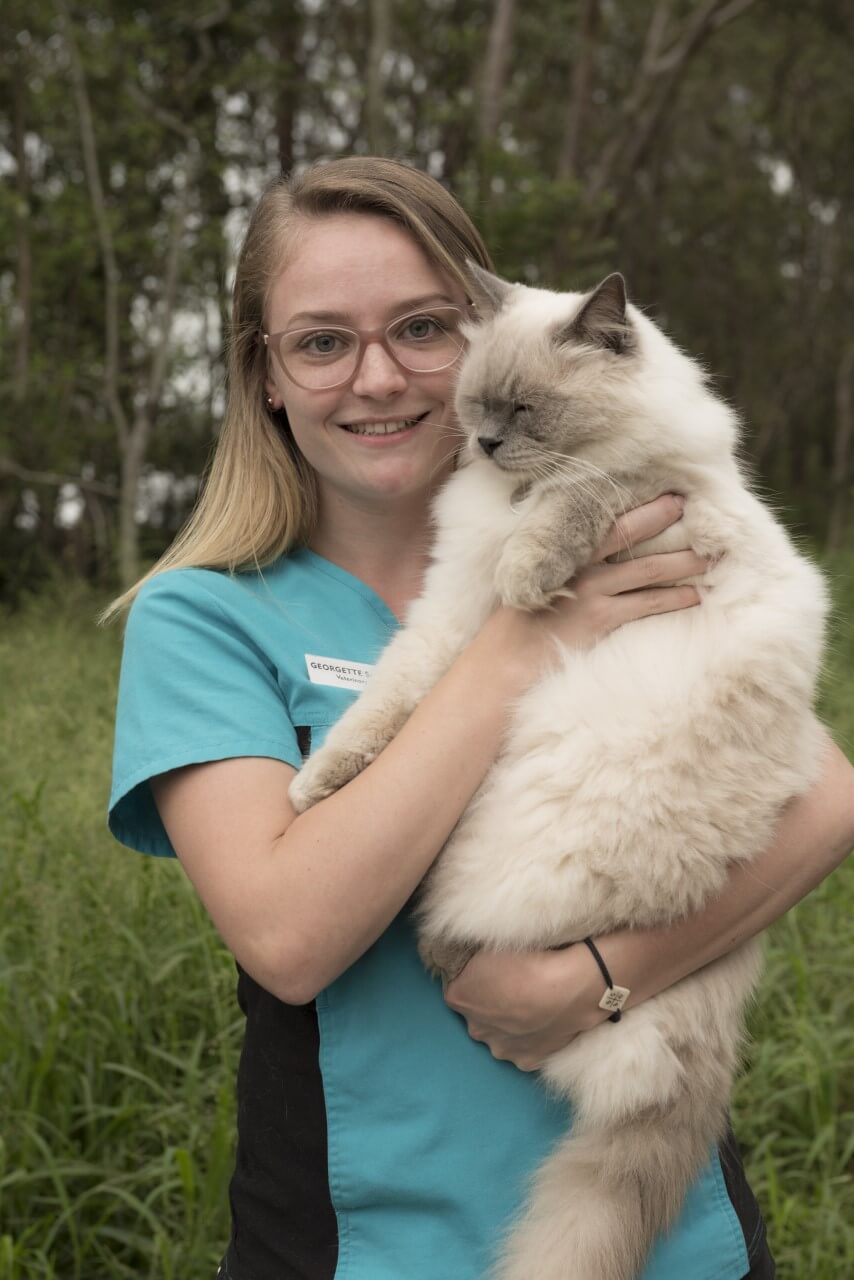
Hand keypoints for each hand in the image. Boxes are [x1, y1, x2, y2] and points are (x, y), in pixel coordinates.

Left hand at [443, 946, 606, 1071]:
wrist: (570, 986)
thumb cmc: (529, 958)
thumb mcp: (491, 945)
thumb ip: (474, 957)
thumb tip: (474, 959)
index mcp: (458, 997)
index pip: (459, 986)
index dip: (476, 978)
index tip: (495, 970)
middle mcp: (474, 1028)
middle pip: (478, 1014)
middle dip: (491, 1005)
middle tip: (516, 987)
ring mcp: (500, 1048)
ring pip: (500, 1035)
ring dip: (510, 1025)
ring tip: (533, 1006)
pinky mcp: (526, 1061)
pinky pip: (523, 1050)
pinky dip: (530, 1040)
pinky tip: (543, 1024)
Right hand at [498, 494, 709, 664]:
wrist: (500, 666)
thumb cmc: (514, 631)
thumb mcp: (530, 588)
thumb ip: (558, 571)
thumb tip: (590, 562)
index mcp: (560, 552)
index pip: (604, 520)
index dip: (636, 506)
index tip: (664, 493)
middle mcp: (577, 565)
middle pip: (631, 533)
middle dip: (665, 519)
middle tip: (697, 509)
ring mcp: (590, 591)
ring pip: (648, 569)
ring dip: (682, 562)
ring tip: (709, 556)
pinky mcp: (600, 619)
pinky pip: (646, 604)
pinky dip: (673, 599)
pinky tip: (694, 596)